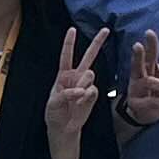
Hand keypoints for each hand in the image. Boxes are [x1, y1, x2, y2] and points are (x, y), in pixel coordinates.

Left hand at [45, 29, 105, 158]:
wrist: (63, 129)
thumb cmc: (54, 113)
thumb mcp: (53, 103)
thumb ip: (66, 93)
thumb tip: (82, 90)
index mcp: (63, 76)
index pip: (66, 56)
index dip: (69, 43)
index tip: (72, 29)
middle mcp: (76, 77)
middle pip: (88, 56)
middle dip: (97, 43)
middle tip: (106, 30)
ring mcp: (86, 86)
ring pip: (90, 75)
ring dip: (83, 85)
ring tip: (75, 98)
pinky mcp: (93, 95)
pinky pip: (93, 90)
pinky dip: (86, 97)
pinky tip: (80, 103)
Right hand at [108, 33, 158, 129]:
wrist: (145, 114)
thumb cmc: (157, 94)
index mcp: (148, 68)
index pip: (150, 54)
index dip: (151, 43)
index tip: (149, 32)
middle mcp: (139, 77)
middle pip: (137, 63)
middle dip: (138, 54)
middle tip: (137, 45)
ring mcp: (135, 89)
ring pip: (147, 82)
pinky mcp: (136, 103)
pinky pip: (152, 101)